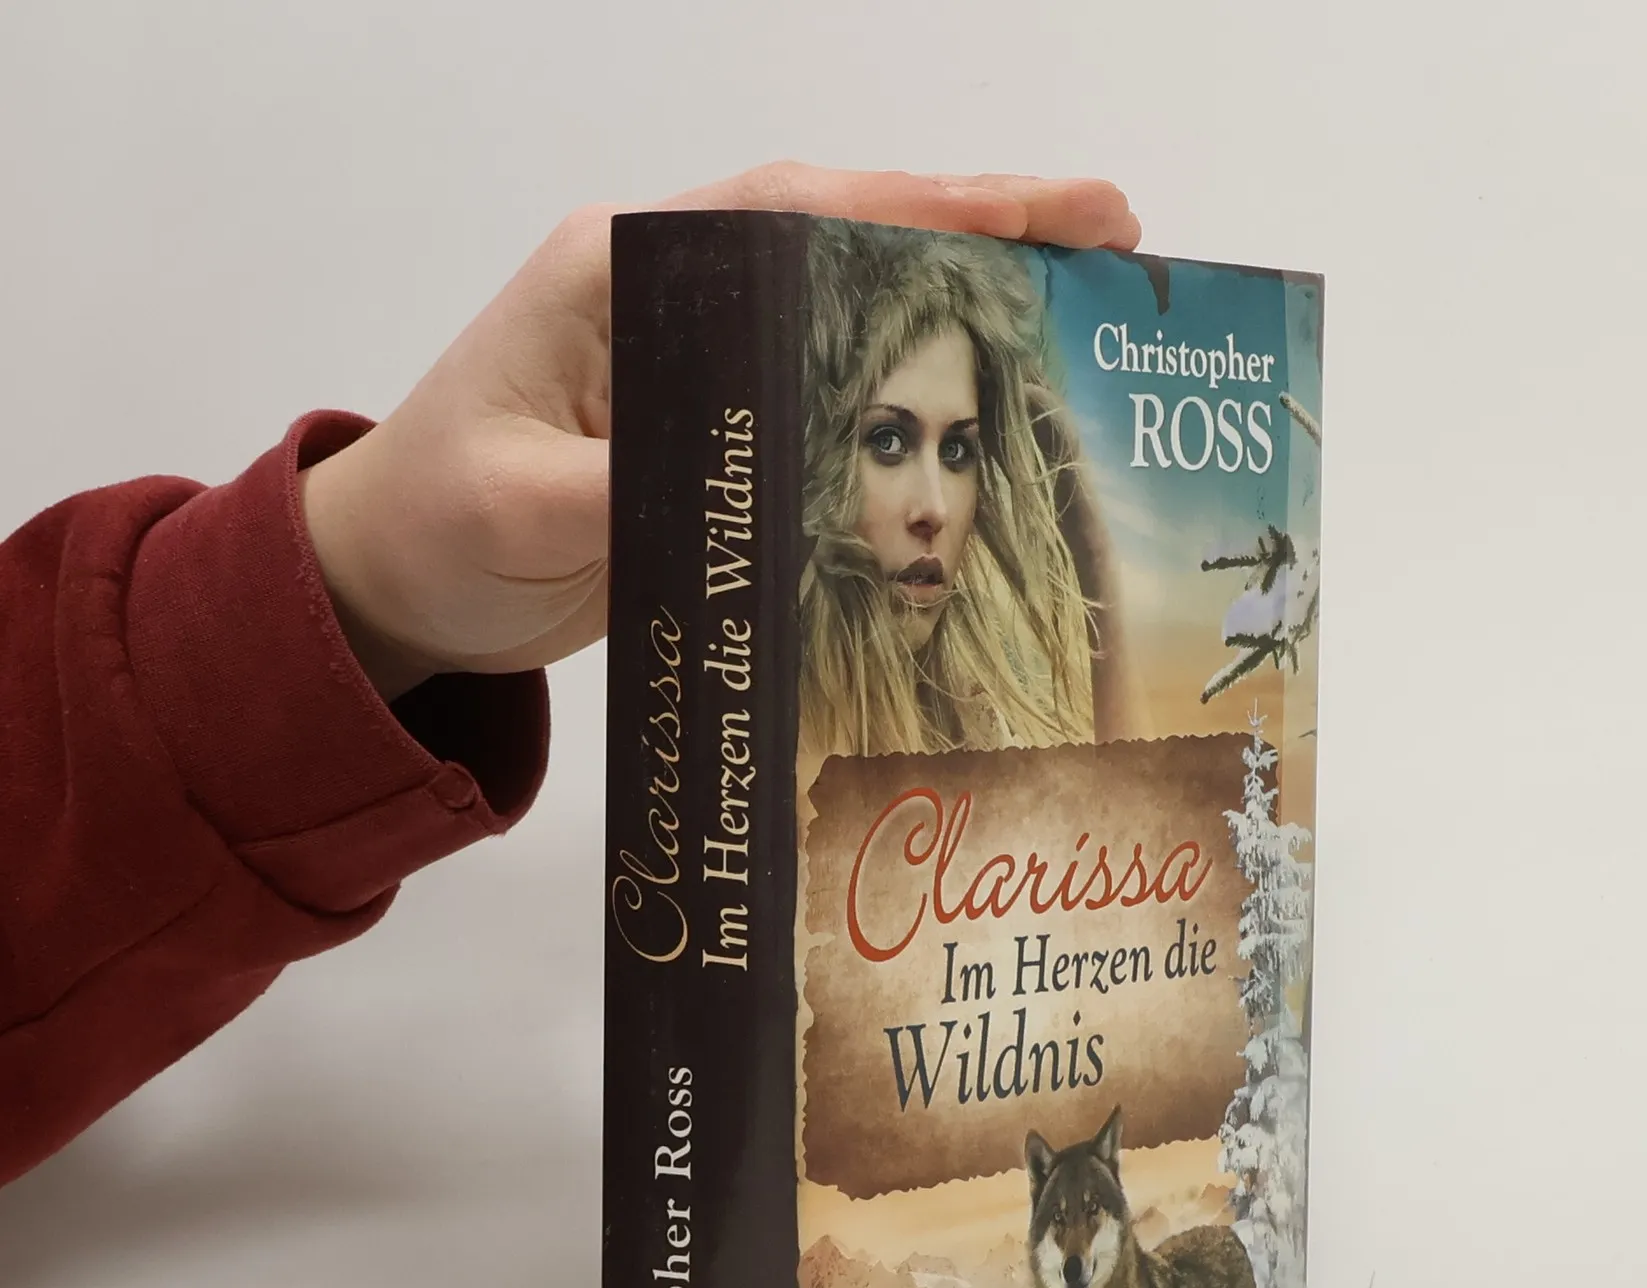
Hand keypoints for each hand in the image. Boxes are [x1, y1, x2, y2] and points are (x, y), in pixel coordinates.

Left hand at [302, 162, 1141, 699]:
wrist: (392, 585)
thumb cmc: (430, 523)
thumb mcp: (515, 505)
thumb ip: (624, 490)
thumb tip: (750, 496)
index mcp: (625, 270)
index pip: (798, 214)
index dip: (932, 207)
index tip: (1054, 213)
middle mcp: (676, 299)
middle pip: (850, 247)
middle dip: (984, 243)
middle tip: (1117, 254)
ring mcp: (702, 367)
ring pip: (854, 321)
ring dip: (962, 320)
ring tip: (1083, 330)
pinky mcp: (717, 438)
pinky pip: (833, 407)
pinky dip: (912, 410)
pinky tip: (985, 430)